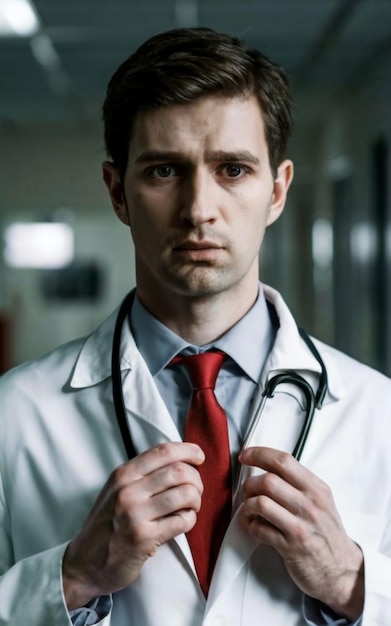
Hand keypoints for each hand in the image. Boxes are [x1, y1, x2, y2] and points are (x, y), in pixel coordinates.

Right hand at [63, 442, 203, 608]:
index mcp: (123, 474)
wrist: (85, 562)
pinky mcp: (144, 538)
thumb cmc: (108, 523)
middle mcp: (128, 490)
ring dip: (196, 500)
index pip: (164, 451)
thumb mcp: (117, 489)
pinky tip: (182, 522)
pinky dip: (190, 520)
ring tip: (190, 507)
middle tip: (195, 490)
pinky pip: (182, 521)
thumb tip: (181, 458)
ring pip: (185, 494)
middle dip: (196, 479)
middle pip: (179, 471)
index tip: (199, 457)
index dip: (188, 450)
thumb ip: (143, 473)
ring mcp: (135, 514)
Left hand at [239, 446, 363, 619]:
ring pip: (261, 503)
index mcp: (317, 489)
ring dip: (247, 505)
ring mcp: (301, 527)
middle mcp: (310, 505)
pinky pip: (260, 529)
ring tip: (250, 510)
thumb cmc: (326, 532)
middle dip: (250, 484)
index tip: (245, 455)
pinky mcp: (291, 548)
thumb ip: (298, 483)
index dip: (259, 454)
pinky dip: (250, 526)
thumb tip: (265, 466)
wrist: (342, 570)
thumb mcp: (321, 501)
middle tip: (248, 491)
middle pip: (268, 481)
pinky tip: (254, 526)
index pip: (283, 461)